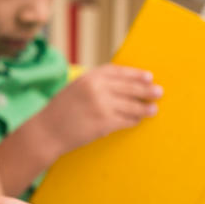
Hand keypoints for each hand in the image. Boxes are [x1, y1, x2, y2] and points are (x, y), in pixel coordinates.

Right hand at [42, 65, 160, 155]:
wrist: (46, 131)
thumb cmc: (60, 111)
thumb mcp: (75, 89)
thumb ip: (95, 84)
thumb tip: (122, 84)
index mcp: (89, 77)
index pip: (118, 72)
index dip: (135, 74)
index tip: (148, 76)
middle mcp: (96, 88)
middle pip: (129, 87)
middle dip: (146, 90)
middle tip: (158, 92)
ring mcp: (101, 106)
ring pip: (131, 105)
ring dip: (144, 108)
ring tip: (153, 109)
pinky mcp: (104, 123)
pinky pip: (125, 120)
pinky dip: (133, 120)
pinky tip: (137, 120)